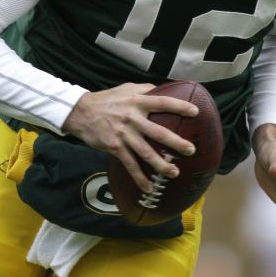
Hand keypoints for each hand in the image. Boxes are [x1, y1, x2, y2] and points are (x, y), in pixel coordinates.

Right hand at [62, 83, 197, 192]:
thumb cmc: (107, 99)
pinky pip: (130, 165)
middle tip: (191, 150)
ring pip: (145, 152)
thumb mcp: (126, 88)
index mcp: (138, 102)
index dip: (179, 106)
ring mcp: (123, 135)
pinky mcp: (115, 148)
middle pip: (158, 132)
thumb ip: (144, 89)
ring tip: (174, 172)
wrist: (81, 112)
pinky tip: (149, 188)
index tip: (195, 112)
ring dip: (161, 164)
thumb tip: (162, 89)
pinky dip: (139, 178)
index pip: (162, 102)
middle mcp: (132, 118)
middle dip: (175, 142)